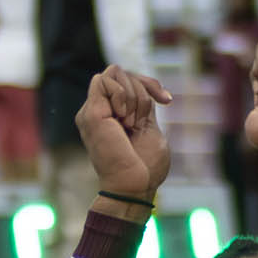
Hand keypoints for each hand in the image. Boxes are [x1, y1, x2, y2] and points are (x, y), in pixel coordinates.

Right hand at [76, 65, 172, 196]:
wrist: (134, 186)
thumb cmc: (145, 166)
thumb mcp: (149, 127)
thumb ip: (144, 105)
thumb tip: (145, 84)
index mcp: (115, 113)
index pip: (130, 79)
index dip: (150, 83)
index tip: (167, 100)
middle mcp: (101, 109)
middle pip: (123, 73)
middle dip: (142, 91)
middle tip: (140, 122)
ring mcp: (93, 110)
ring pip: (114, 72)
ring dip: (133, 96)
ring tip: (131, 124)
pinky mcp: (90, 112)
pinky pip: (103, 80)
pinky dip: (121, 94)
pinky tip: (124, 118)